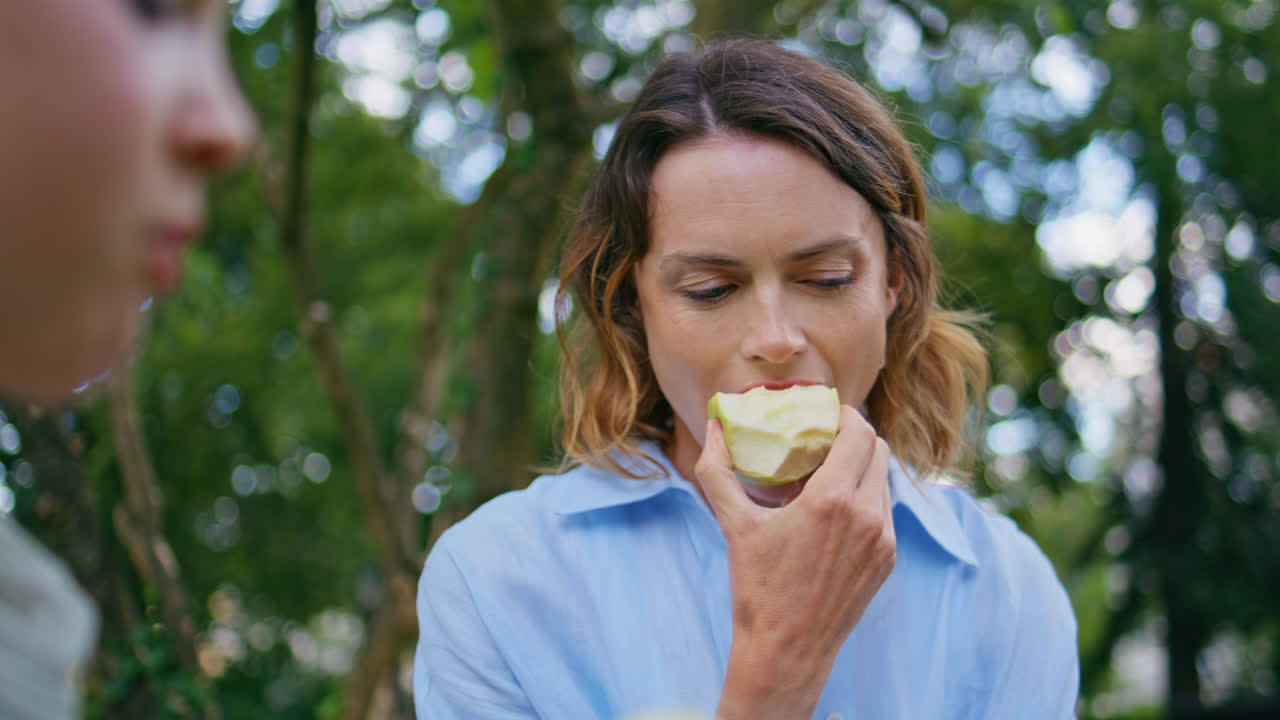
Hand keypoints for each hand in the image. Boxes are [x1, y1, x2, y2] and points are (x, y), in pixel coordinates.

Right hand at [698, 405, 895, 719]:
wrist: (788, 649)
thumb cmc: (758, 587)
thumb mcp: (734, 524)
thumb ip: (719, 469)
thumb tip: (716, 426)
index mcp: (832, 500)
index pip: (860, 433)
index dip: (847, 415)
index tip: (826, 412)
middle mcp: (867, 516)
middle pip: (878, 450)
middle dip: (855, 435)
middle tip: (826, 435)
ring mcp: (883, 540)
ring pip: (884, 480)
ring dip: (861, 466)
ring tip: (829, 470)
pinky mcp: (888, 559)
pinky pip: (884, 510)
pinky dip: (865, 497)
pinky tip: (836, 507)